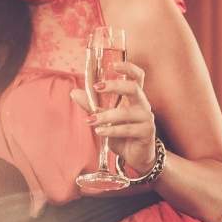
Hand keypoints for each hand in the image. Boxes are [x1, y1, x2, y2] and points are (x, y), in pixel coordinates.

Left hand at [68, 60, 156, 175]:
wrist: (136, 156)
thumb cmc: (122, 134)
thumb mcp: (105, 118)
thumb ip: (91, 105)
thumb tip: (74, 92)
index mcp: (135, 97)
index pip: (137, 76)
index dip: (128, 68)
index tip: (114, 65)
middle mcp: (143, 105)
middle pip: (133, 88)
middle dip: (115, 86)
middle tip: (97, 87)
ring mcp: (146, 118)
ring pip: (126, 112)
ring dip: (106, 115)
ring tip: (90, 120)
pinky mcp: (146, 132)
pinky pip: (127, 129)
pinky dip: (111, 130)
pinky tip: (99, 132)